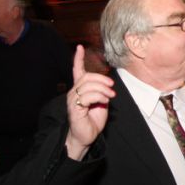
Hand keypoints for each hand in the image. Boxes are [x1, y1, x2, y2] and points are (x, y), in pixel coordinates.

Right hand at [65, 45, 114, 159]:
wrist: (86, 137)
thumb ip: (102, 92)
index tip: (80, 47)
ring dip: (103, 89)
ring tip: (110, 95)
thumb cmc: (92, 121)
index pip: (77, 71)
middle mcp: (73, 92)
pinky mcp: (75, 108)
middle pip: (87, 77)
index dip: (78, 58)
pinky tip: (105, 100)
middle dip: (101, 79)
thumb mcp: (101, 103)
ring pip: (88, 85)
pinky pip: (88, 96)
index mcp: (79, 90)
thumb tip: (107, 87)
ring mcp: (73, 100)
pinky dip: (99, 96)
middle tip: (112, 86)